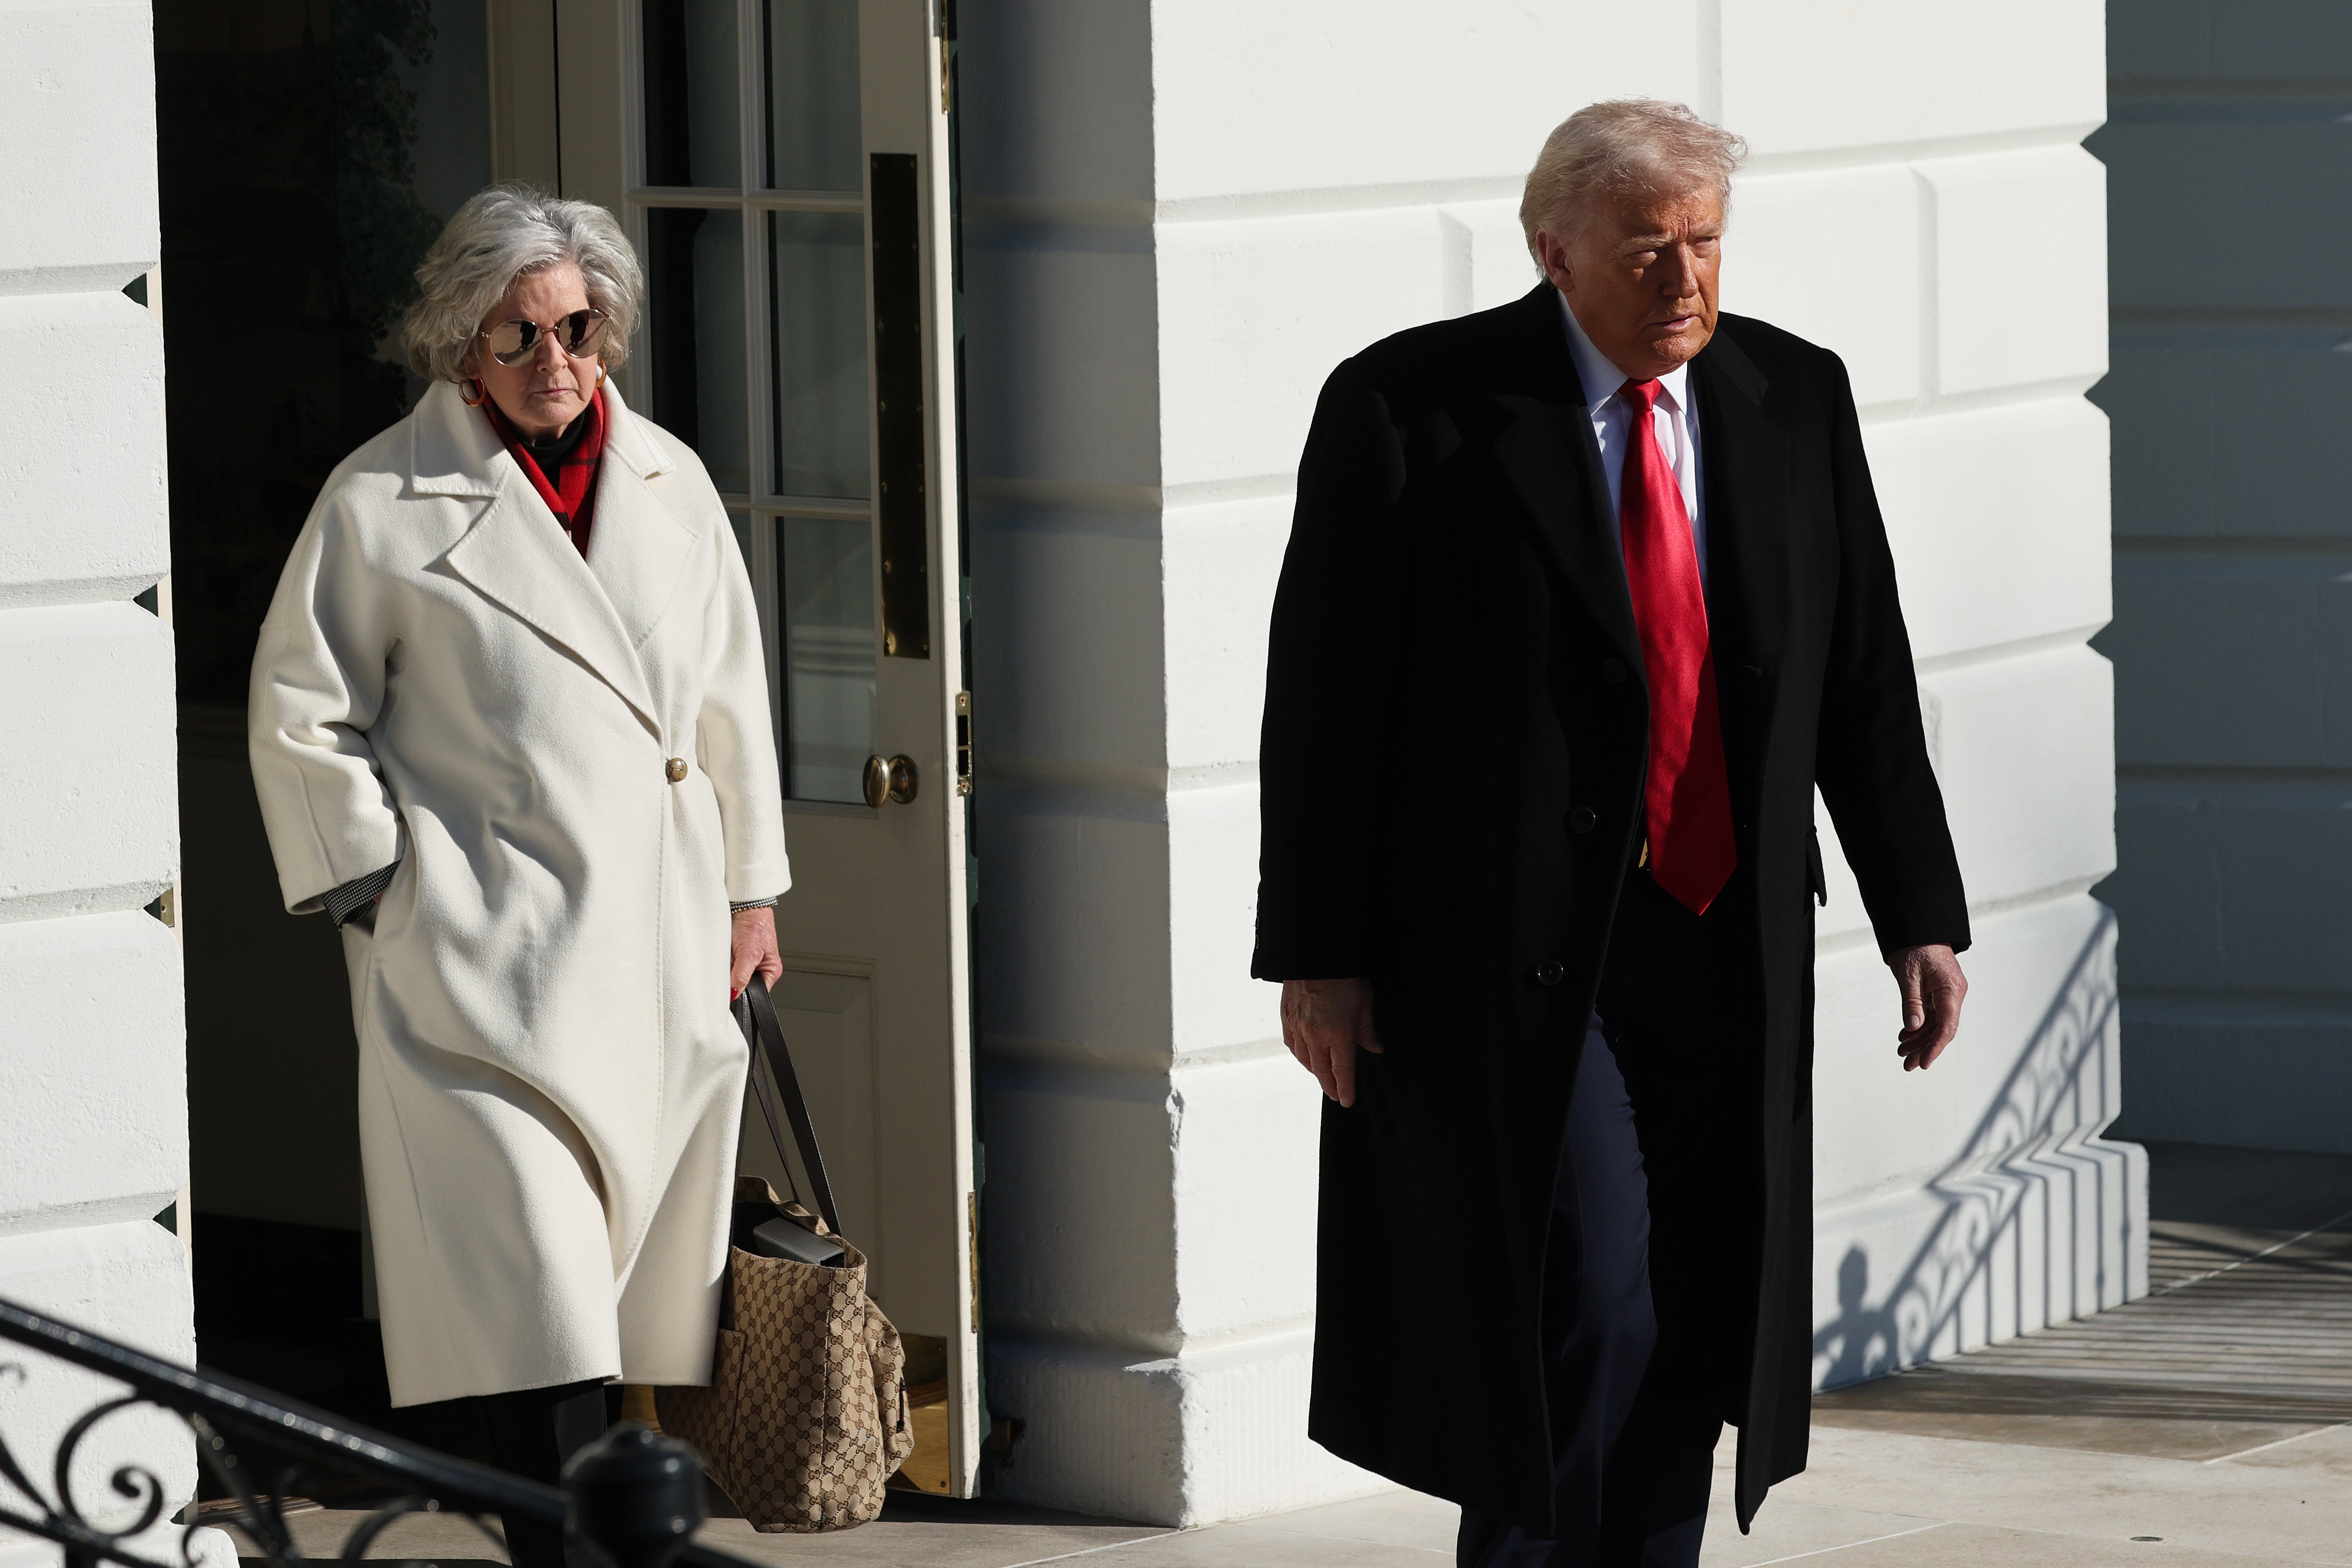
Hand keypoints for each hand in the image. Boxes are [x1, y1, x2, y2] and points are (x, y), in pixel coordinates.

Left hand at [730, 905, 782, 1000]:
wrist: (745, 906)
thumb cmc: (756, 925)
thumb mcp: (749, 954)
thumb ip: (742, 975)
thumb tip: (734, 994)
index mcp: (771, 972)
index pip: (756, 994)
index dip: (743, 994)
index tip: (731, 991)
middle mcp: (760, 970)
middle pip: (743, 986)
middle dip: (734, 980)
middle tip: (730, 967)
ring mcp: (747, 964)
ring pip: (733, 977)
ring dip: (727, 971)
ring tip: (730, 957)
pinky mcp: (737, 957)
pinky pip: (727, 967)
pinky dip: (723, 963)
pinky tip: (725, 955)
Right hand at [1280, 977, 1382, 1106]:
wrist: (1316, 952)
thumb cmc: (1345, 975)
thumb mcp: (1365, 1001)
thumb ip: (1368, 1029)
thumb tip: (1376, 1049)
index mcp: (1339, 1033)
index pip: (1343, 1071)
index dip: (1346, 1089)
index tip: (1348, 1101)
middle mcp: (1316, 1035)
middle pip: (1322, 1070)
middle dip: (1330, 1086)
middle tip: (1337, 1096)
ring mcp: (1298, 1027)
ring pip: (1305, 1059)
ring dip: (1315, 1071)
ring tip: (1323, 1077)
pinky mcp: (1286, 1017)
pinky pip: (1291, 1044)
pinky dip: (1299, 1055)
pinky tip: (1305, 1056)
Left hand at [1888, 943, 1964, 1070]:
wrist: (1918, 926)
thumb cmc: (1914, 946)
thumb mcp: (1908, 974)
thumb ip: (1912, 1001)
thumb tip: (1913, 1027)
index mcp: (1951, 990)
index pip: (1946, 1026)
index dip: (1935, 1047)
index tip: (1924, 1063)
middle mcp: (1953, 994)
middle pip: (1941, 1029)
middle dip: (1925, 1048)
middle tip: (1907, 1064)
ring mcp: (1947, 993)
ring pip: (1935, 1024)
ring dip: (1919, 1040)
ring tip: (1902, 1053)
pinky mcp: (1939, 991)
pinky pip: (1931, 1014)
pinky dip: (1918, 1026)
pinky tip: (1906, 1037)